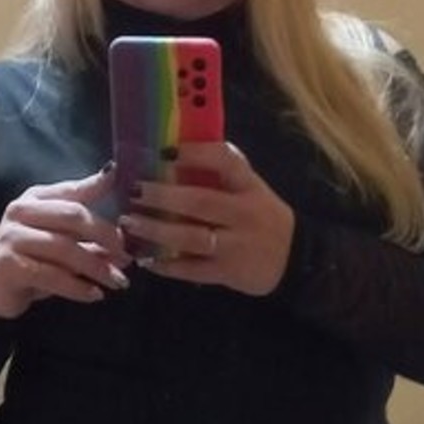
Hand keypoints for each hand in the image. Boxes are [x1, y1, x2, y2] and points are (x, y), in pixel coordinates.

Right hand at [0, 169, 129, 319]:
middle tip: (126, 256)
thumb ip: (86, 233)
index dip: (98, 186)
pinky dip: (77, 287)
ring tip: (117, 281)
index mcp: (36, 198)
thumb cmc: (30, 260)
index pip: (72, 190)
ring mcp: (14, 237)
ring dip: (96, 267)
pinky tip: (94, 294)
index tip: (123, 186)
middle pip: (72, 216)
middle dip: (105, 235)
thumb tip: (124, 238)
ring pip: (65, 248)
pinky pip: (52, 275)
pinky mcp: (10, 265)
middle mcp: (22, 211)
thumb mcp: (58, 240)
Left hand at [121, 144, 294, 296]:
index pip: (225, 162)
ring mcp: (236, 246)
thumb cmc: (260, 216)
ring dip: (157, 230)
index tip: (164, 151)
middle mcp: (244, 214)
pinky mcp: (228, 272)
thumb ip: (220, 174)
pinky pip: (192, 270)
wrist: (294, 259)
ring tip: (130, 223)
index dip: (195, 154)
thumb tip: (171, 153)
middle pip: (199, 202)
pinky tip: (146, 259)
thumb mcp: (250, 189)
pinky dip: (167, 265)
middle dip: (162, 196)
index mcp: (249, 187)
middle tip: (134, 190)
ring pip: (191, 237)